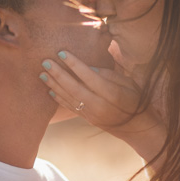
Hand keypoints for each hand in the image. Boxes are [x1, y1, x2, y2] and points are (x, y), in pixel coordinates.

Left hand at [40, 50, 164, 157]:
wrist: (137, 127)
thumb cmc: (136, 99)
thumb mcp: (129, 84)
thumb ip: (109, 75)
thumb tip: (88, 68)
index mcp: (113, 94)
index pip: (90, 77)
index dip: (75, 65)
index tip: (62, 52)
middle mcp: (100, 105)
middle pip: (74, 88)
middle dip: (58, 74)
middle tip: (45, 62)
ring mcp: (92, 114)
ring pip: (69, 98)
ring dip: (53, 85)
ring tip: (42, 73)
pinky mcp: (87, 119)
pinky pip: (70, 107)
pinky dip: (58, 98)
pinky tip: (49, 89)